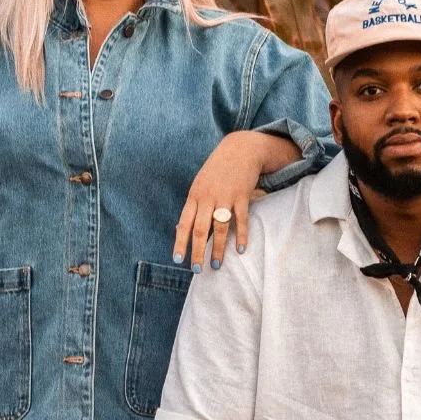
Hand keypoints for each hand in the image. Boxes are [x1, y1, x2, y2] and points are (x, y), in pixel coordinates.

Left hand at [174, 132, 285, 267]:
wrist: (239, 149)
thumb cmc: (217, 171)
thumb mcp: (199, 186)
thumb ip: (191, 208)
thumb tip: (178, 230)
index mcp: (194, 196)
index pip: (184, 224)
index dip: (180, 243)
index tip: (178, 260)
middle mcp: (207, 198)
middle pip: (200, 230)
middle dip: (197, 252)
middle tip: (197, 270)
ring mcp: (225, 197)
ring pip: (219, 227)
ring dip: (217, 248)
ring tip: (216, 264)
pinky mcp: (242, 196)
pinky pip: (241, 219)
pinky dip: (241, 235)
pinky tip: (240, 249)